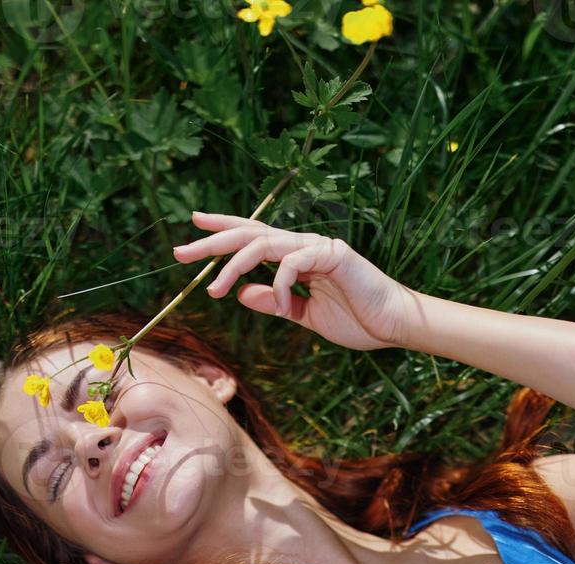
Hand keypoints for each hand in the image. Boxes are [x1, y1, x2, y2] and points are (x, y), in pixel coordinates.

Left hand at [172, 212, 416, 351]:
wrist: (394, 326)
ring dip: (233, 265)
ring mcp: (318, 246)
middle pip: (249, 232)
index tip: (194, 226)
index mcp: (297, 257)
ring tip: (214, 290)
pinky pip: (293, 262)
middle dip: (212, 240)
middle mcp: (304, 245)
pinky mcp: (334, 254)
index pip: (253, 236)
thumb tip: (241, 291)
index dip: (223, 229)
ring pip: (263, 242)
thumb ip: (276, 303)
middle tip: (180, 251)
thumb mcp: (306, 315)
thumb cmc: (358, 320)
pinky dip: (281, 286)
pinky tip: (285, 308)